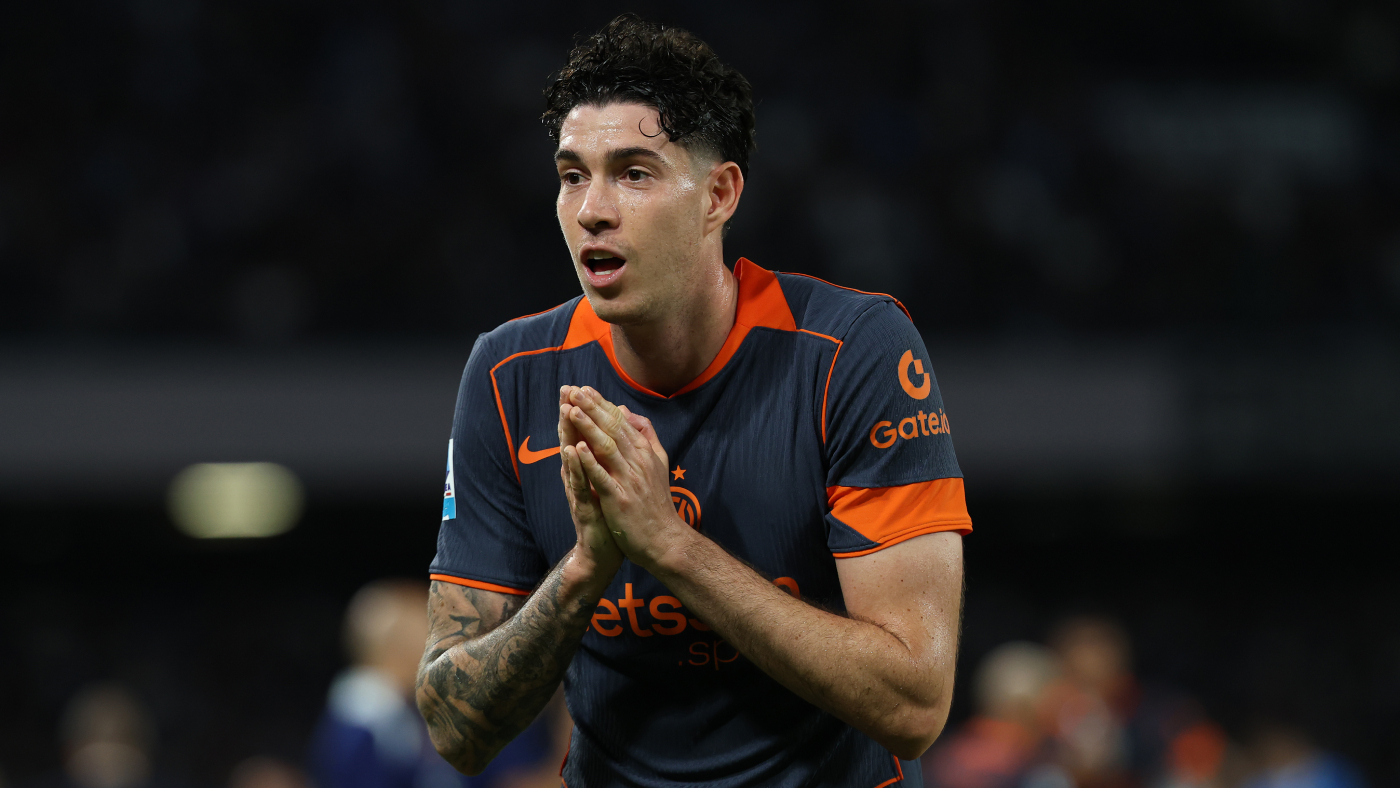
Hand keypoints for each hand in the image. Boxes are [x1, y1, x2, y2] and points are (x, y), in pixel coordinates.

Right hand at [558, 386, 623, 578]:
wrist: (603, 550)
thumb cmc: (608, 514)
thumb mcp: (608, 481)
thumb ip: (605, 458)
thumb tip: (608, 435)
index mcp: (588, 469)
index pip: (583, 434)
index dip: (582, 411)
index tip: (579, 386)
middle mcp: (579, 477)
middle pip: (572, 440)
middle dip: (569, 415)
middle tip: (565, 390)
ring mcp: (579, 491)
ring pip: (571, 458)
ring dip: (567, 434)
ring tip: (565, 411)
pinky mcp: (583, 506)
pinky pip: (578, 483)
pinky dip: (576, 466)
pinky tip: (572, 450)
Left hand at [560, 386, 688, 568]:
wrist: (665, 540)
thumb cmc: (657, 504)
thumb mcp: (658, 463)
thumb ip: (646, 436)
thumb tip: (628, 412)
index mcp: (644, 453)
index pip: (620, 423)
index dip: (601, 405)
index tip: (584, 389)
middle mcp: (638, 462)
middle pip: (612, 429)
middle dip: (592, 408)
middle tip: (574, 391)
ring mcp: (630, 480)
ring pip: (607, 447)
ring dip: (588, 427)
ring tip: (572, 410)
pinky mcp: (620, 499)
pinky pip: (603, 476)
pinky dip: (590, 461)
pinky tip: (577, 448)